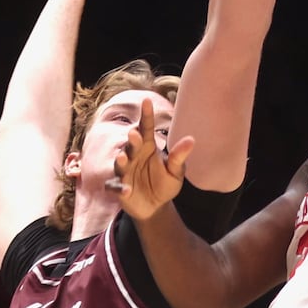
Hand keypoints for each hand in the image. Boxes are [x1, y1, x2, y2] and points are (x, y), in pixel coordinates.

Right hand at [110, 99, 194, 222]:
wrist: (156, 207)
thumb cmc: (165, 183)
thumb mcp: (176, 171)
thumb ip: (179, 156)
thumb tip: (191, 140)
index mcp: (147, 148)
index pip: (146, 128)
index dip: (146, 115)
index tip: (147, 101)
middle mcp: (133, 156)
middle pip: (132, 145)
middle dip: (132, 140)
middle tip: (135, 133)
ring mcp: (125, 172)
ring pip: (120, 163)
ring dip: (120, 160)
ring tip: (123, 157)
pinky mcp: (120, 188)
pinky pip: (115, 186)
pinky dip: (119, 188)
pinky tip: (126, 190)